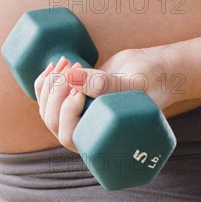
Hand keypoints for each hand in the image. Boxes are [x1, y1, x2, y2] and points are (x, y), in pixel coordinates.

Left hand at [34, 47, 175, 152]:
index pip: (69, 137)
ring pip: (47, 108)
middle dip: (55, 93)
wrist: (153, 70)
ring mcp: (78, 115)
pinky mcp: (73, 99)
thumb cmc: (151, 81)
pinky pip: (48, 96)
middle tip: (72, 68)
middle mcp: (87, 131)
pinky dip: (46, 80)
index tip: (79, 89)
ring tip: (66, 62)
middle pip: (53, 121)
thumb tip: (71, 77)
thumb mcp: (133, 82)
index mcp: (102, 140)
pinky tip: (56, 64)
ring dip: (49, 84)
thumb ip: (105, 83)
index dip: (66, 113)